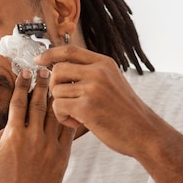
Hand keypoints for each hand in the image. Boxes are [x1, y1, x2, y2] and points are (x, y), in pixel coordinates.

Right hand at [0, 68, 75, 182]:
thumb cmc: (0, 179)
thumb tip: (8, 121)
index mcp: (13, 134)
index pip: (18, 102)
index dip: (22, 84)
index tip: (26, 72)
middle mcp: (32, 137)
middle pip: (39, 103)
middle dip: (42, 84)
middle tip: (45, 70)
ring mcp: (49, 146)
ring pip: (55, 114)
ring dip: (56, 97)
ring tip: (58, 84)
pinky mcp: (62, 156)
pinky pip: (68, 130)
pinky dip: (68, 116)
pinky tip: (69, 106)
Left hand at [35, 45, 158, 157]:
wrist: (144, 132)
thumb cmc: (125, 112)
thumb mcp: (112, 82)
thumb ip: (91, 74)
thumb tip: (60, 69)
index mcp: (104, 63)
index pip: (69, 50)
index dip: (50, 54)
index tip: (38, 60)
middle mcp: (98, 72)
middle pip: (57, 70)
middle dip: (55, 87)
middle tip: (65, 101)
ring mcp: (93, 88)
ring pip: (56, 90)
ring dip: (60, 106)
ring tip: (75, 116)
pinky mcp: (87, 107)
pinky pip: (58, 107)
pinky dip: (62, 118)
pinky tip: (76, 123)